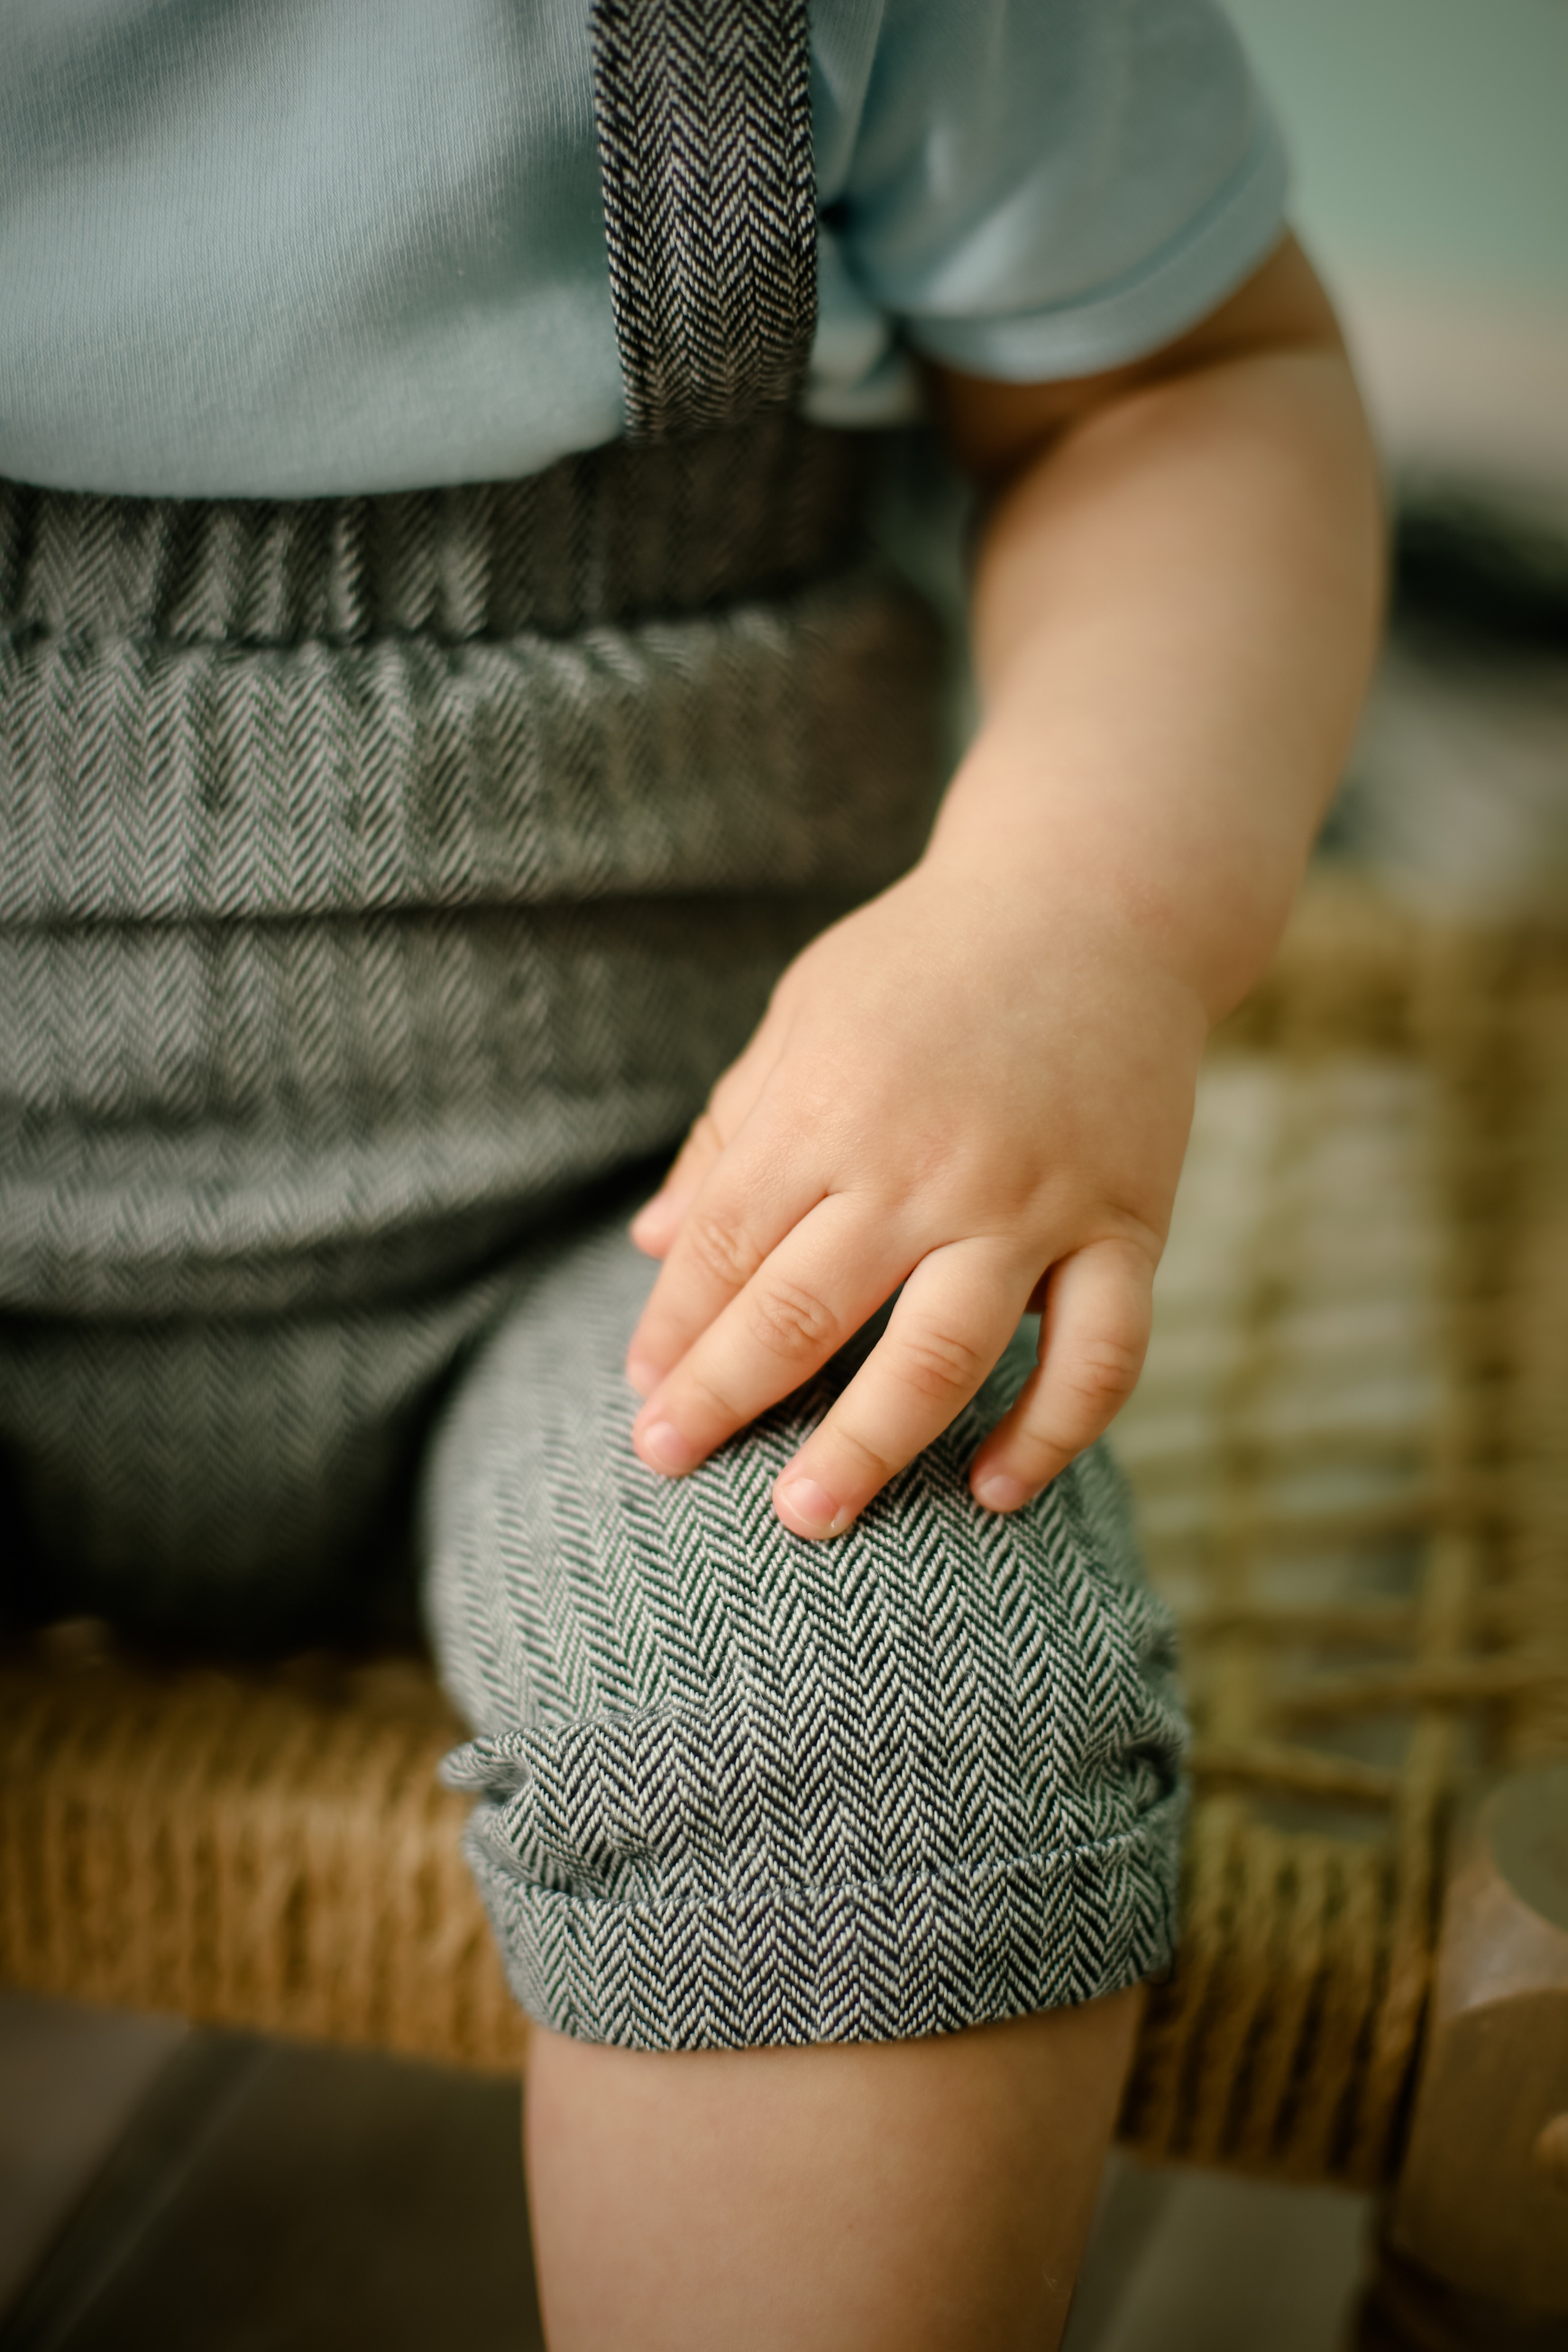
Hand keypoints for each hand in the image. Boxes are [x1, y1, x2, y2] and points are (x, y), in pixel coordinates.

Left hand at [623, 860, 1206, 1538]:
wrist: (1100, 894)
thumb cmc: (929, 957)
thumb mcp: (805, 1014)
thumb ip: (733, 1131)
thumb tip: (653, 1245)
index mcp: (830, 1108)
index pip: (728, 1250)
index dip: (676, 1332)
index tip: (645, 1397)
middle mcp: (924, 1167)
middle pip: (802, 1314)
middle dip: (724, 1400)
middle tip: (669, 1465)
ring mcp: (1032, 1203)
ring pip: (940, 1357)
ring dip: (866, 1447)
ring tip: (807, 1518)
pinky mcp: (1127, 1223)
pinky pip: (1098, 1354)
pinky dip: (1054, 1432)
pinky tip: (999, 1489)